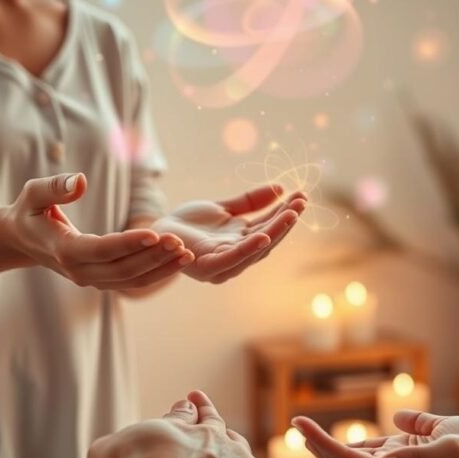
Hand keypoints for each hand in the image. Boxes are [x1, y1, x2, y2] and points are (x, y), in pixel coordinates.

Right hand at [1, 173, 194, 288]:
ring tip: (187, 255)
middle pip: (122, 269)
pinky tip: (178, 262)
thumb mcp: (34, 193)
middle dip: (154, 257)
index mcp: (64, 250)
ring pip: (131, 280)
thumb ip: (55, 187)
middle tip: (181, 242)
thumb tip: (81, 181)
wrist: (23, 239)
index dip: (129, 243)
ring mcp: (91, 280)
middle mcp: (79, 271)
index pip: (102, 249)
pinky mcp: (102, 281)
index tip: (155, 233)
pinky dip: (157, 274)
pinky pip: (133, 282)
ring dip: (161, 269)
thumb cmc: (30, 211)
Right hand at [87, 391, 261, 457]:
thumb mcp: (107, 452)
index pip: (181, 415)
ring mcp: (228, 452)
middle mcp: (202, 435)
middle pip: (208, 419)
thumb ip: (110, 446)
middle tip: (196, 398)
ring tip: (225, 434)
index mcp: (171, 429)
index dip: (182, 412)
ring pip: (232, 439)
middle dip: (202, 409)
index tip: (184, 405)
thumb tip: (110, 448)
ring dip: (227, 437)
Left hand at [151, 185, 307, 283]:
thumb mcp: (225, 208)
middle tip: (301, 203)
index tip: (300, 196)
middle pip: (267, 240)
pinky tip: (262, 235)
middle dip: (285, 221)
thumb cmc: (189, 222)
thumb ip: (250, 201)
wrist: (157, 230)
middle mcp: (237, 258)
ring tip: (291, 213)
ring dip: (275, 232)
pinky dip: (248, 249)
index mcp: (242, 244)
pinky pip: (232, 258)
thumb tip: (280, 188)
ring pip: (255, 249)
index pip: (269, 229)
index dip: (285, 214)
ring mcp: (224, 266)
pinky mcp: (207, 269)